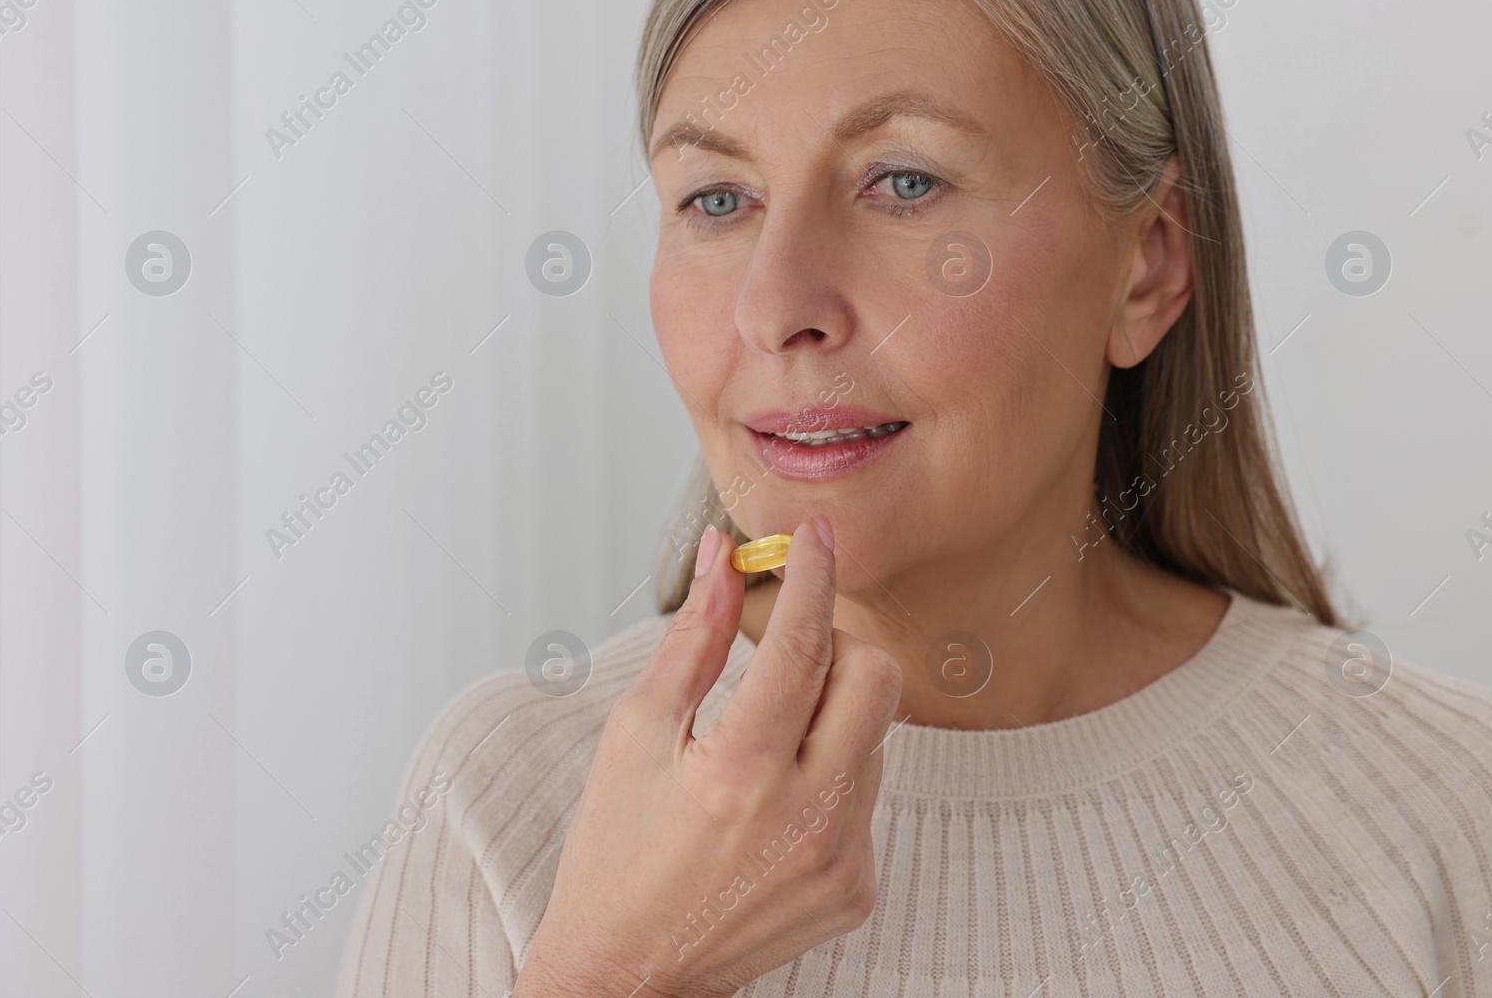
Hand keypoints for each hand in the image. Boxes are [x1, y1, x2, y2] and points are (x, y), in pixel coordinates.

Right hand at [514, 517, 902, 997]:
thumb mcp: (637, 732)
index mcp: (740, 771)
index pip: (803, 644)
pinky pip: (867, 795)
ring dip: (829, 717)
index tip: (816, 536)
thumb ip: (694, 638)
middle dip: (836, 645)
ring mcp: (840, 859)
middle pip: (874, 679)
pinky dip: (830, 777)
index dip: (813, 576)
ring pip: (874, 736)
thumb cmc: (617, 851)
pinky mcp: (858, 888)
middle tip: (785, 657)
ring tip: (759, 752)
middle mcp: (805, 818)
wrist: (629, 973)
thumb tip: (722, 559)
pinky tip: (772, 807)